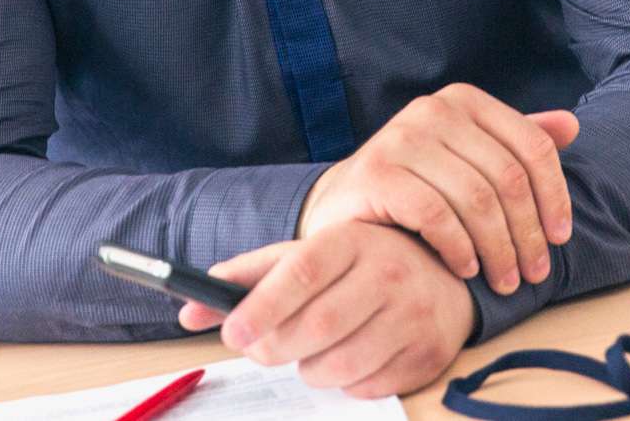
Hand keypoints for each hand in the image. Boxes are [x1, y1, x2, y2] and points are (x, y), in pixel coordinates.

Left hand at [177, 222, 474, 398]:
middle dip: (277, 347)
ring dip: (309, 369)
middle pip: (317, 328)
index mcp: (350, 241)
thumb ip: (245, 280)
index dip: (263, 307)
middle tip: (261, 348)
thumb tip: (188, 312)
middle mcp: (387, 273)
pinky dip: (345, 383)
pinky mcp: (428, 353)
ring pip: (339, 366)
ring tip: (310, 350)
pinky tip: (349, 355)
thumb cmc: (356, 264)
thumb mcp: (303, 256)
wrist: (441, 272)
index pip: (301, 273)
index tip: (232, 333)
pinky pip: (367, 387)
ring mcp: (412, 314)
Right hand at [298, 83, 578, 294]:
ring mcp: (401, 138)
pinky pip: (436, 215)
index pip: (532, 146)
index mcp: (464, 101)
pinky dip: (459, 248)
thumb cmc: (418, 185)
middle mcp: (433, 110)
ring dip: (499, 250)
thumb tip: (571, 126)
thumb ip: (515, 141)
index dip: (555, 196)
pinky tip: (467, 270)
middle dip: (527, 234)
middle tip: (533, 274)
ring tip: (505, 281)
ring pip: (477, 199)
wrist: (343, 206)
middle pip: (507, 178)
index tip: (559, 239)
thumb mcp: (469, 158)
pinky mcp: (376, 173)